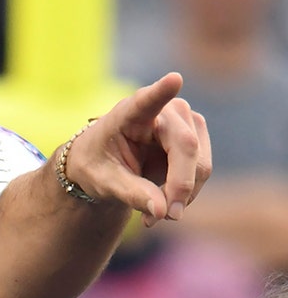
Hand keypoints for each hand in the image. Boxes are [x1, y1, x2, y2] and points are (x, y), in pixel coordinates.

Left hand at [63, 72, 210, 226]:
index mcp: (128, 112)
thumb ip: (131, 193)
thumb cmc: (96, 165)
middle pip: (186, 146)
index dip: (161, 91)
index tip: (173, 79)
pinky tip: (163, 207)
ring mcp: (184, 122)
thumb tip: (162, 211)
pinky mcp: (195, 139)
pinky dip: (186, 194)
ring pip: (200, 163)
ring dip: (183, 195)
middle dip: (179, 187)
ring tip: (155, 216)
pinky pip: (201, 172)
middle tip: (163, 217)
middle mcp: (163, 110)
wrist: (102, 164)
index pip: (147, 100)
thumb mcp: (103, 182)